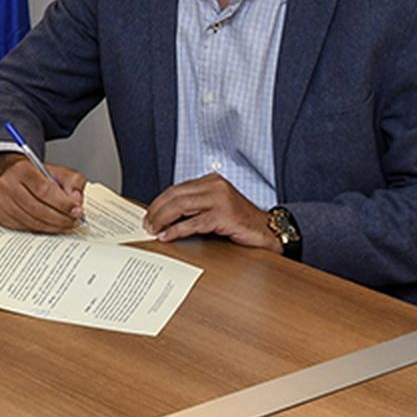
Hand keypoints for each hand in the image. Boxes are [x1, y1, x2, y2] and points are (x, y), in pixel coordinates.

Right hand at [0, 153, 86, 232]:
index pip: (43, 189)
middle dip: (60, 218)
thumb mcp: (57, 171)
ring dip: (54, 226)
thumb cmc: (35, 175)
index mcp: (21, 169)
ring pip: (32, 221)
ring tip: (68, 224)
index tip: (77, 210)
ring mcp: (2, 203)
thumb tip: (76, 201)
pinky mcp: (2, 216)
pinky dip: (43, 229)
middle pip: (37, 208)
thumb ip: (72, 181)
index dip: (62, 203)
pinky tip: (53, 226)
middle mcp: (8, 185)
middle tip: (75, 220)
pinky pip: (26, 228)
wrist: (10, 175)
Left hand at [143, 172, 279, 250]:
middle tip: (147, 224)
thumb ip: (196, 207)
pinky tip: (168, 236)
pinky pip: (193, 223)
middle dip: (157, 210)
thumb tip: (166, 217)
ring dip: (163, 219)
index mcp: (212, 181)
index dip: (160, 202)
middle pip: (175, 195)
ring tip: (154, 230)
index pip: (177, 189)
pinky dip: (176, 230)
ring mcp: (220, 199)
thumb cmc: (241, 222)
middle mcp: (215, 185)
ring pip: (181, 206)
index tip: (149, 215)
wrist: (269, 231)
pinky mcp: (224, 215)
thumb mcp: (216, 208)